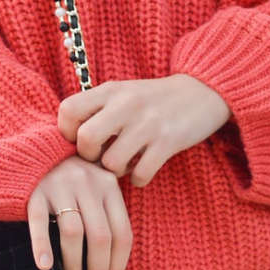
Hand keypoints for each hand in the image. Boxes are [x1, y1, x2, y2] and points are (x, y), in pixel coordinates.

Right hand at [25, 156, 131, 269]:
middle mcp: (87, 183)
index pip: (122, 232)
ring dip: (74, 263)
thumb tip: (112, 264)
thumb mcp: (96, 186)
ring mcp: (60, 185)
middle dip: (99, 269)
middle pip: (100, 236)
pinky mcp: (35, 190)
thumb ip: (106, 213)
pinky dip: (42, 246)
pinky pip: (39, 221)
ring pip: (73, 233)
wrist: (36, 149)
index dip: (118, 264)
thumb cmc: (70, 178)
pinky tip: (44, 265)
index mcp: (109, 185)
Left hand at [58, 75, 231, 186]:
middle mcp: (126, 104)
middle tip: (100, 155)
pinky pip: (139, 174)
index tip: (79, 138)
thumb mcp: (121, 93)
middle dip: (89, 156)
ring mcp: (147, 123)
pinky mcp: (168, 141)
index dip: (67, 131)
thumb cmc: (152, 99)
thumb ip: (96, 109)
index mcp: (110, 90)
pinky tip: (143, 169)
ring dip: (115, 170)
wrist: (202, 92)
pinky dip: (138, 178)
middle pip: (86, 139)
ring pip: (111, 163)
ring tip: (125, 162)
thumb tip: (67, 139)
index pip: (68, 110)